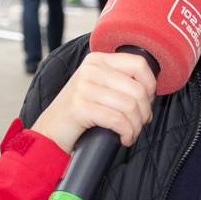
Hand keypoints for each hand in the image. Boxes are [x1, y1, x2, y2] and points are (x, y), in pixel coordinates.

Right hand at [31, 52, 157, 152]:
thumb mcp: (97, 88)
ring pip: (130, 106)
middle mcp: (90, 69)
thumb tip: (150, 90)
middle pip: (138, 89)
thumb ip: (118, 81)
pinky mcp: (80, 107)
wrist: (50, 133)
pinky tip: (123, 139)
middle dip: (144, 112)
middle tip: (138, 124)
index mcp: (97, 60)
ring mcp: (84, 87)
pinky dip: (127, 133)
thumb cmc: (78, 114)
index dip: (151, 86)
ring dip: (136, 126)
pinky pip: (118, 120)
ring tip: (130, 133)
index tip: (146, 102)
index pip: (140, 64)